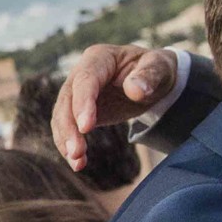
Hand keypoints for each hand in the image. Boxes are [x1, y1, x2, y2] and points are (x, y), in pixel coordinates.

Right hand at [51, 44, 177, 171]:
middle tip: (76, 153)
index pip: (85, 81)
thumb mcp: (160, 67)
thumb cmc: (156, 70)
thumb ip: (150, 75)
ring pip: (61, 116)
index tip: (86, 128)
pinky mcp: (76, 110)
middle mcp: (81, 73)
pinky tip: (78, 163)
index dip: (83, 104)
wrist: (152, 80)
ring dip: (66, 140)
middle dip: (69, 128)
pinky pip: (66, 128)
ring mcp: (76, 92)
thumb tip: (134, 90)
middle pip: (67, 100)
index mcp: (99, 58)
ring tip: (78, 163)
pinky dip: (69, 145)